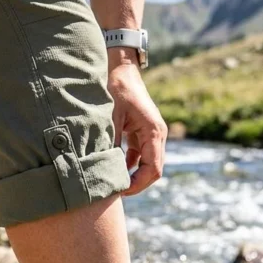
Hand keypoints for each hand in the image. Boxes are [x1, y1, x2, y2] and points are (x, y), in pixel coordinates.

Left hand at [108, 49, 167, 195]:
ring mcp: (151, 133)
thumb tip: (105, 169)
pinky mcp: (142, 131)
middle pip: (154, 170)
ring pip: (148, 164)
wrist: (120, 69)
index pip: (153, 168)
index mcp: (153, 131)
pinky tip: (114, 170)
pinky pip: (140, 155)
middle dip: (137, 184)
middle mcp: (156, 134)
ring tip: (114, 184)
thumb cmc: (117, 89)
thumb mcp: (111, 117)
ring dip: (134, 175)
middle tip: (115, 193)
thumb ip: (111, 142)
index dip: (138, 184)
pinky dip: (130, 165)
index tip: (120, 192)